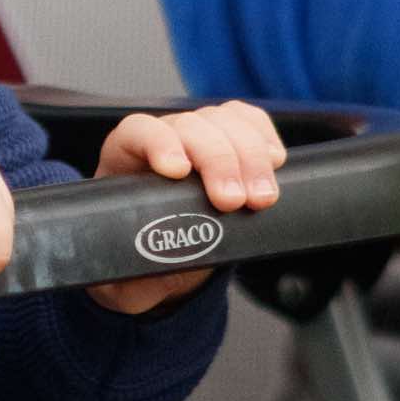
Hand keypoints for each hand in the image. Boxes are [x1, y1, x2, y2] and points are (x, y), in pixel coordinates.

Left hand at [86, 101, 285, 314]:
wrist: (166, 253)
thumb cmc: (138, 257)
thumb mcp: (126, 276)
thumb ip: (128, 280)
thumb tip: (142, 279)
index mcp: (125, 160)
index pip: (138, 132)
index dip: (159, 143)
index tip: (178, 171)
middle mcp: (163, 139)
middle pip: (191, 126)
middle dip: (218, 160)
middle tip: (234, 202)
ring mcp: (198, 135)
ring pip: (224, 122)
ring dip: (249, 155)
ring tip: (262, 197)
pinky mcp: (229, 138)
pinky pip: (248, 121)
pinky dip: (264, 136)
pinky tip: (274, 162)